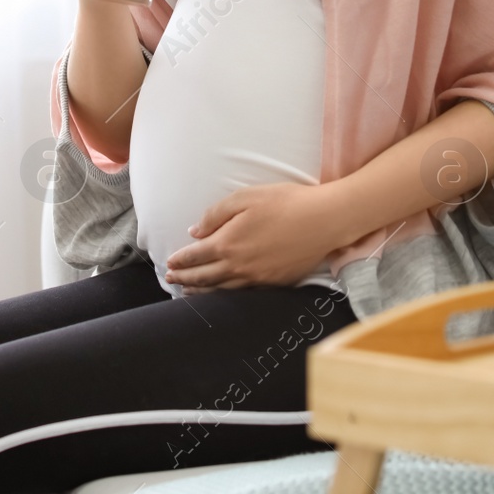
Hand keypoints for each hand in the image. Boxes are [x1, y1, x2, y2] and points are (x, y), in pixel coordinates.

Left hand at [164, 182, 343, 292]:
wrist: (324, 220)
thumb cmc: (285, 202)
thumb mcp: (245, 197)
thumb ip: (216, 215)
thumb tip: (195, 232)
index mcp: (228, 243)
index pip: (195, 256)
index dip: (180, 261)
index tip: (169, 263)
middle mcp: (239, 266)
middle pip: (204, 277)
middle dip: (185, 279)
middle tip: (171, 279)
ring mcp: (258, 278)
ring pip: (222, 290)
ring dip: (202, 291)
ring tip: (189, 291)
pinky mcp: (274, 283)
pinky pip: (243, 293)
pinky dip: (226, 295)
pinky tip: (222, 292)